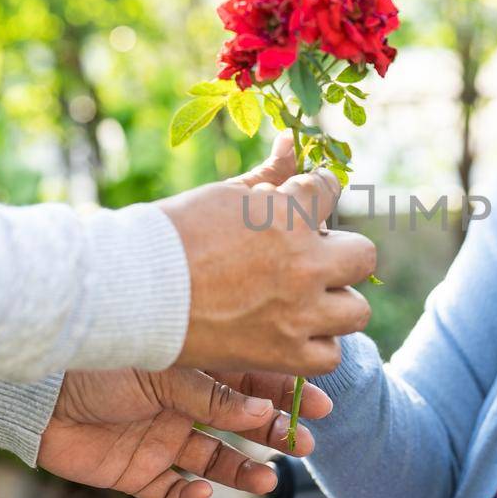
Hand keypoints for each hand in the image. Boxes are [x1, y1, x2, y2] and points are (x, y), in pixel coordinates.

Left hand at [37, 366, 333, 497]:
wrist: (31, 393)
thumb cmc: (96, 362)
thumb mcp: (162, 371)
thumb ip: (211, 396)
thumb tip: (262, 414)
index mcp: (191, 368)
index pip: (250, 380)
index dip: (285, 393)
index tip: (320, 404)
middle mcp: (181, 404)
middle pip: (240, 423)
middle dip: (275, 433)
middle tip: (305, 443)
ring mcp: (160, 438)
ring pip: (214, 460)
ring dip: (243, 471)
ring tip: (268, 480)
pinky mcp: (133, 472)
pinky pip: (170, 491)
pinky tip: (198, 495)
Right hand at [158, 131, 375, 375]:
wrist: (133, 291)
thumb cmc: (173, 235)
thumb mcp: (224, 196)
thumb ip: (267, 174)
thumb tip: (290, 141)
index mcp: (289, 214)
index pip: (330, 191)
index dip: (315, 195)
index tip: (301, 203)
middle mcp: (304, 264)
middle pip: (362, 256)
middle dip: (338, 252)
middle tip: (310, 258)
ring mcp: (298, 313)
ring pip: (356, 311)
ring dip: (336, 302)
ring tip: (307, 299)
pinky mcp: (283, 354)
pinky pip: (330, 356)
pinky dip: (316, 346)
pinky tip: (295, 332)